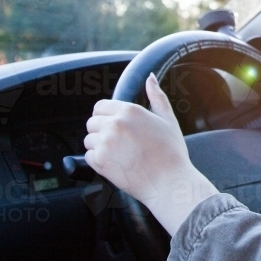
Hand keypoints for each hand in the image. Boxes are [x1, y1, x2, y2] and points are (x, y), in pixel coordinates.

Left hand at [84, 73, 216, 232]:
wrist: (170, 181)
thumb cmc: (171, 153)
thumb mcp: (168, 120)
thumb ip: (156, 96)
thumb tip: (150, 78)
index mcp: (129, 110)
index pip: (100, 106)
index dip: (106, 116)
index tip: (115, 127)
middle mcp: (114, 124)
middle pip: (92, 123)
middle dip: (101, 131)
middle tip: (119, 143)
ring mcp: (105, 142)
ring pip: (89, 140)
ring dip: (100, 147)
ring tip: (120, 154)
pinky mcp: (100, 161)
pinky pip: (88, 157)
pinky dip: (98, 161)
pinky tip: (116, 164)